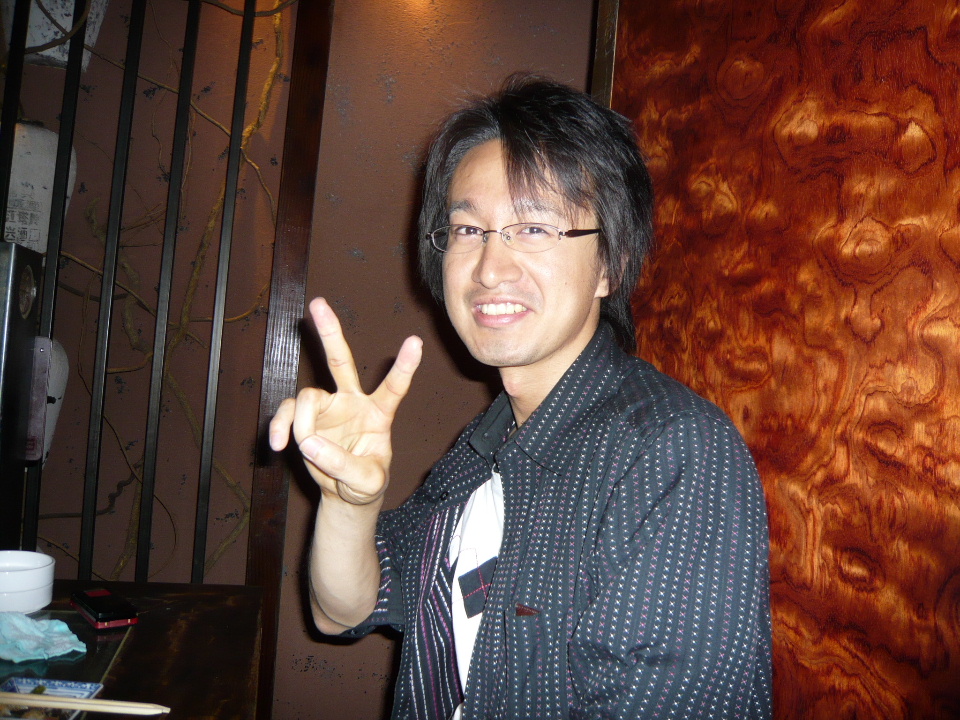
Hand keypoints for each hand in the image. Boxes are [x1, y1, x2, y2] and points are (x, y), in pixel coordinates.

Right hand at [269, 298, 422, 504]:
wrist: (345, 493)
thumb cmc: (365, 482)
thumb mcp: (367, 482)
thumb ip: (343, 465)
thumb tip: (309, 443)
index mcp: (379, 413)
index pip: (394, 387)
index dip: (404, 366)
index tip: (415, 342)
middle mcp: (352, 402)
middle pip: (341, 361)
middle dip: (329, 333)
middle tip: (318, 303)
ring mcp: (327, 407)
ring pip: (307, 397)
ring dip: (301, 424)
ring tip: (304, 448)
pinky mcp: (305, 418)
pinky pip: (287, 413)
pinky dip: (280, 427)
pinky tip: (277, 445)